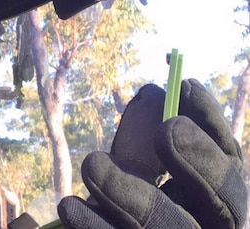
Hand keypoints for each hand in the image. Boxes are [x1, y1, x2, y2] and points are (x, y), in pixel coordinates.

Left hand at [58, 79, 245, 228]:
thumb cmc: (120, 206)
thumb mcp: (134, 173)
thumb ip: (144, 143)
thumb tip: (152, 93)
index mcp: (212, 206)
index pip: (229, 168)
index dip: (213, 128)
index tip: (187, 86)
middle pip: (222, 204)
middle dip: (198, 162)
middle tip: (167, 128)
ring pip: (166, 228)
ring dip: (131, 194)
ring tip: (94, 163)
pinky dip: (95, 227)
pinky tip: (71, 206)